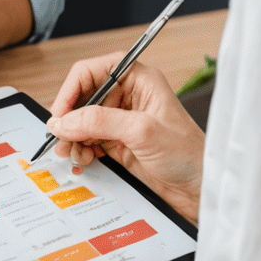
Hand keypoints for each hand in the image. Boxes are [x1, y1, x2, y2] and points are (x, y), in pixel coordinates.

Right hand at [47, 55, 205, 222]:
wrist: (201, 190)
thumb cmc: (188, 154)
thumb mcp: (141, 131)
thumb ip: (99, 122)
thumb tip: (63, 121)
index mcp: (138, 79)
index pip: (92, 71)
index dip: (71, 89)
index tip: (60, 114)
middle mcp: (128, 96)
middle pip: (83, 97)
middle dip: (69, 118)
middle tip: (61, 139)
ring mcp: (123, 121)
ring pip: (82, 121)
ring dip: (73, 137)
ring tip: (73, 153)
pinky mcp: (119, 143)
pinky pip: (89, 140)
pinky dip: (81, 149)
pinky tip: (84, 160)